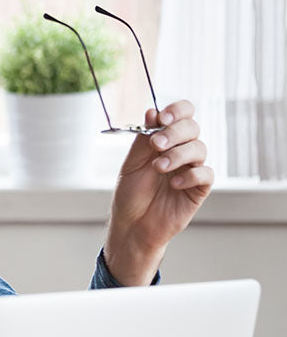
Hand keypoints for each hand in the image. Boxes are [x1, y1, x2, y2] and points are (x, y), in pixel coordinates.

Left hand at [105, 100, 213, 284]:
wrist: (132, 225)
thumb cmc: (130, 194)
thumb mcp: (131, 164)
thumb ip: (142, 140)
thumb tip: (152, 112)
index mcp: (164, 141)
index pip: (181, 115)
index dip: (177, 111)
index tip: (162, 119)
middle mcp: (180, 151)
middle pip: (192, 128)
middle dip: (174, 133)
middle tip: (155, 145)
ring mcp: (191, 169)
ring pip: (199, 148)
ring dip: (178, 155)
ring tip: (159, 168)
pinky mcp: (199, 189)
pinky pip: (206, 174)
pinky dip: (191, 175)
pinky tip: (174, 184)